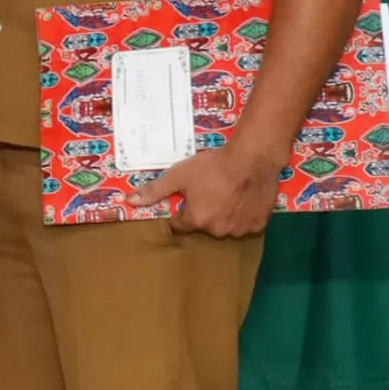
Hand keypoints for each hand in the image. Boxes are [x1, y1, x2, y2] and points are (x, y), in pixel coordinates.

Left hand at [146, 137, 281, 239]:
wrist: (253, 159)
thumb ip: (155, 191)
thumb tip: (129, 201)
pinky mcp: (259, 224)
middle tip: (209, 192)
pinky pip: (246, 224)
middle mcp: (218, 230)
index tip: (186, 200)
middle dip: (203, 212)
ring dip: (224, 215)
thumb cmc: (213, 166)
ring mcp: (240, 229)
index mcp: (196, 220)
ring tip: (228, 194)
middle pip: (203, 225)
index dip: (180, 212)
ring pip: (226, 226)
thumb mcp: (179, 175)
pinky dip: (243, 215)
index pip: (180, 225)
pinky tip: (243, 199)